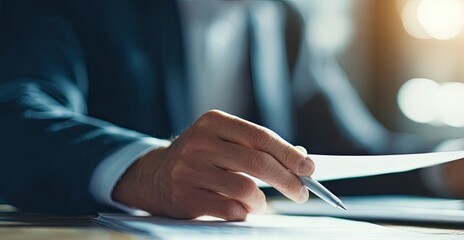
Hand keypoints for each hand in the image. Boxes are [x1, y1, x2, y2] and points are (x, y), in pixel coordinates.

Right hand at [112, 110, 313, 220]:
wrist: (154, 176)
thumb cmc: (202, 157)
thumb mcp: (225, 141)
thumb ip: (259, 147)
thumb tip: (301, 158)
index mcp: (214, 122)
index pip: (261, 137)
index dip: (289, 154)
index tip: (309, 168)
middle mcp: (200, 142)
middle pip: (257, 163)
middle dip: (287, 180)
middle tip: (301, 192)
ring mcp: (189, 170)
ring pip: (245, 189)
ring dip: (262, 201)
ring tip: (261, 203)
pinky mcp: (185, 197)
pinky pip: (228, 209)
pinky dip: (243, 212)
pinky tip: (242, 209)